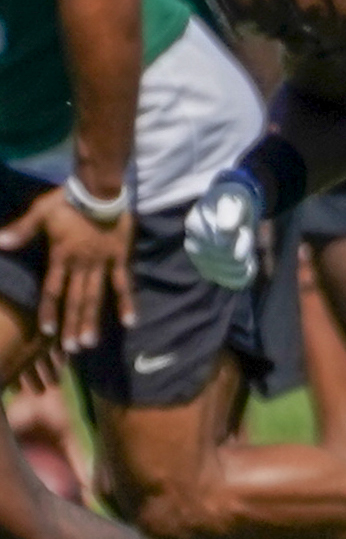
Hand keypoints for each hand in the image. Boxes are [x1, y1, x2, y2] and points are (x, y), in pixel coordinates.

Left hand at [0, 187, 134, 349]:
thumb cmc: (67, 201)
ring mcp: (102, 263)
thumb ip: (22, 230)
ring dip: (92, 319)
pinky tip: (130, 321)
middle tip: (72, 348)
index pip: (53, 288)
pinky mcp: (119, 258)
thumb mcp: (40, 212)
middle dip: (72, 324)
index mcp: (62, 256)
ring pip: (96, 296)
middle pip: (76, 299)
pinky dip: (126, 302)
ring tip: (91, 343)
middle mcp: (82, 265)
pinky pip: (123, 283)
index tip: (48, 331)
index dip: (49, 309)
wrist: (100, 190)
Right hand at [183, 169, 265, 290]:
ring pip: (233, 272)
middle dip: (245, 246)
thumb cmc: (234, 201)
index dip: (241, 236)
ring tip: (245, 247)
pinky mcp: (210, 272)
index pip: (224, 245)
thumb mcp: (234, 199)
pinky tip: (249, 264)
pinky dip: (245, 275)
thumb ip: (230, 212)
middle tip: (244, 234)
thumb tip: (226, 229)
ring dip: (246, 261)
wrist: (233, 210)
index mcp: (194, 226)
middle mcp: (193, 246)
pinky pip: (233, 282)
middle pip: (231, 259)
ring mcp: (200, 261)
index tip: (241, 226)